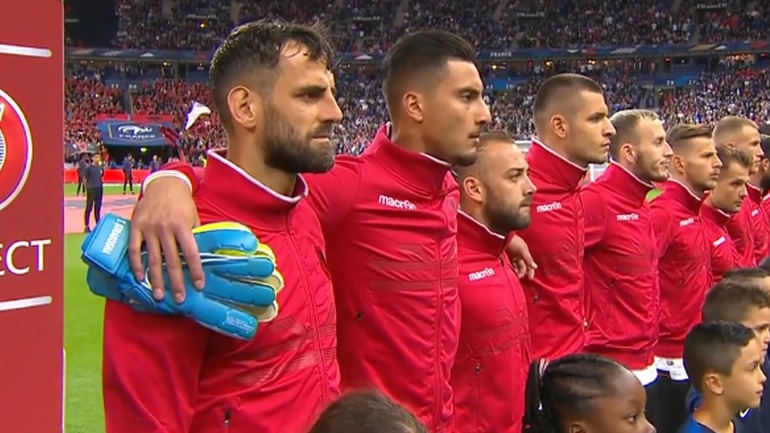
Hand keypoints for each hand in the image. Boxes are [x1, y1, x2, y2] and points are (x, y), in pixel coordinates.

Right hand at [83, 214, 283, 338]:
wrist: (162, 184)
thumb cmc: (182, 203)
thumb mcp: (193, 216)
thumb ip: (194, 235)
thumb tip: (203, 256)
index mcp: (183, 225)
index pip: (191, 253)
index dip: (195, 270)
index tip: (199, 286)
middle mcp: (165, 228)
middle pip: (171, 260)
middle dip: (176, 282)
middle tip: (179, 299)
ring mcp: (149, 228)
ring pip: (152, 259)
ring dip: (156, 280)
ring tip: (159, 295)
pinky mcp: (135, 227)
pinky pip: (134, 249)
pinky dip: (136, 265)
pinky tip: (140, 278)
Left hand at [506, 235, 536, 279]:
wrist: (501, 235)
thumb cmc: (514, 241)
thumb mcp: (523, 250)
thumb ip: (528, 259)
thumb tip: (535, 267)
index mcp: (525, 252)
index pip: (529, 264)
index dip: (530, 270)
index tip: (530, 278)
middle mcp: (519, 255)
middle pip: (522, 266)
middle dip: (522, 272)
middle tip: (519, 277)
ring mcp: (512, 256)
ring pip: (516, 267)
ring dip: (516, 272)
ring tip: (515, 275)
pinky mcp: (505, 257)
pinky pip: (509, 265)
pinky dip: (511, 269)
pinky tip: (510, 272)